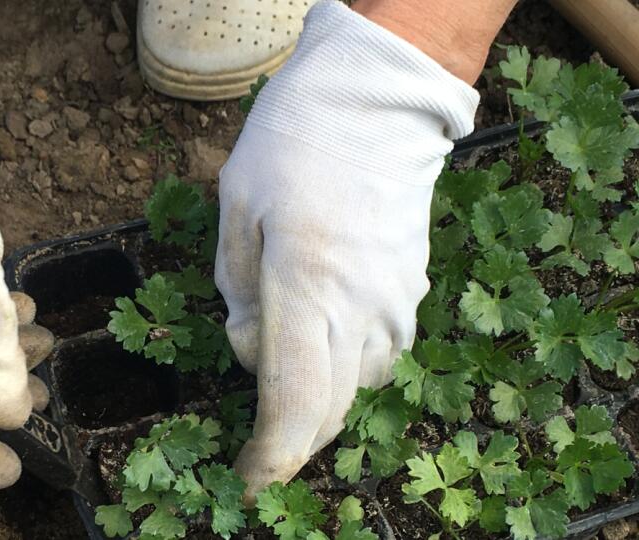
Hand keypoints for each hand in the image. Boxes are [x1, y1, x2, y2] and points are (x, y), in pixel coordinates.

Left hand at [215, 1, 479, 500]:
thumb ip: (239, 295)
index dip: (270, 455)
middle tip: (255, 439)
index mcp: (305, 288)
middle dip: (290, 437)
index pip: (294, 403)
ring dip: (318, 396)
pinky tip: (323, 332)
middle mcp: (361, 310)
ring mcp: (396, 305)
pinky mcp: (412, 294)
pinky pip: (378, 355)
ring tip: (284, 363)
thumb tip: (249, 353)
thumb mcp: (235, 212)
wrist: (374, 105)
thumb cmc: (291, 148)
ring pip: (356, 386)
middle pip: (330, 411)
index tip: (246, 477)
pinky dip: (345, 363)